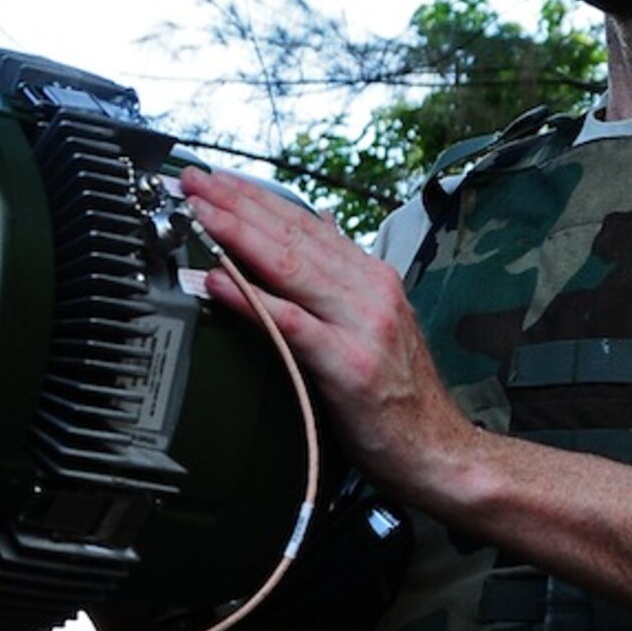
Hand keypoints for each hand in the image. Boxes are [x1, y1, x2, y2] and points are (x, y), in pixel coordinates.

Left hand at [177, 166, 475, 501]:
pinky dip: (251, 298)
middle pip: (292, 235)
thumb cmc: (400, 395)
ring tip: (197, 214)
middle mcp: (369, 290)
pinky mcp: (349, 365)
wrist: (439, 451)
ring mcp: (361, 325)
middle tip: (191, 180)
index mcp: (372, 276)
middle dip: (236, 203)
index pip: (305, 223)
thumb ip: (344, 274)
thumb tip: (321, 223)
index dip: (255, 197)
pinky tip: (218, 281)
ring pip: (290, 266)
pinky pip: (292, 323)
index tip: (213, 179)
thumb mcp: (374, 320)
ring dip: (236, 235)